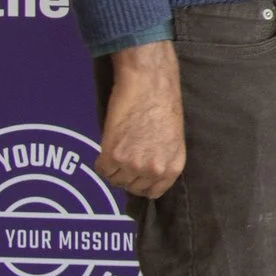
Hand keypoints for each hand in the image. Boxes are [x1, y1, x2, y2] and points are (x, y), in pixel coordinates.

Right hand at [97, 41, 186, 198]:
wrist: (149, 83)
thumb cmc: (163, 104)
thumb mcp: (171, 139)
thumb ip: (161, 159)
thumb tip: (145, 172)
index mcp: (173, 166)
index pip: (153, 192)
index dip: (143, 183)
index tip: (136, 175)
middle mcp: (154, 169)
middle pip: (132, 187)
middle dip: (127, 174)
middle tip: (125, 155)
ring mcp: (133, 165)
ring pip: (115, 179)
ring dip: (114, 167)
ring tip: (119, 146)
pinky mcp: (113, 156)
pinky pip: (101, 170)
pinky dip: (101, 160)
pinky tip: (109, 144)